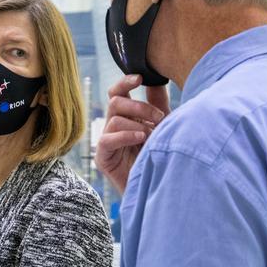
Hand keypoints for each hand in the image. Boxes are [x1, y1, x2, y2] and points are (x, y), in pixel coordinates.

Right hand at [95, 75, 169, 192]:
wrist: (160, 189)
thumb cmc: (162, 157)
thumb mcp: (163, 126)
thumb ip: (157, 103)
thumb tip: (155, 79)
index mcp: (126, 117)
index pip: (117, 93)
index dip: (124, 82)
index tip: (139, 78)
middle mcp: (114, 128)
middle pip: (115, 102)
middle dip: (139, 107)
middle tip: (159, 118)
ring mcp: (106, 143)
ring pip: (113, 119)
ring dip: (137, 124)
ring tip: (153, 135)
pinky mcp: (103, 159)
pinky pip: (107, 139)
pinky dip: (125, 135)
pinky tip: (141, 139)